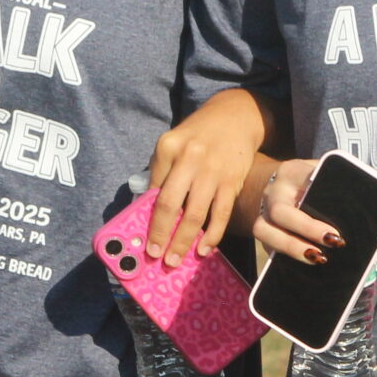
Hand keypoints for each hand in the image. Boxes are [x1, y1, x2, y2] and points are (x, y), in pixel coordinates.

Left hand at [145, 95, 266, 264]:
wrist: (235, 117)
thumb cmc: (199, 135)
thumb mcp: (173, 142)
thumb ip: (161, 170)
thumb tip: (149, 206)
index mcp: (169, 148)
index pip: (154, 188)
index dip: (146, 215)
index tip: (141, 236)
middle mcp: (190, 159)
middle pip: (171, 204)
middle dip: (161, 234)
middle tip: (154, 255)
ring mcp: (212, 172)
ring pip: (195, 214)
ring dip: (183, 241)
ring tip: (175, 259)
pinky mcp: (232, 182)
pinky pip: (220, 214)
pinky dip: (212, 235)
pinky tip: (203, 249)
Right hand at [253, 158, 343, 266]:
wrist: (284, 187)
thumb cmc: (313, 183)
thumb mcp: (324, 175)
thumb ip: (337, 183)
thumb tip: (366, 204)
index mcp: (291, 172)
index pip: (301, 180)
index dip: (316, 198)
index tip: (335, 221)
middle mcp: (273, 192)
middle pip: (280, 211)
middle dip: (307, 228)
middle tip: (334, 241)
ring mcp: (263, 212)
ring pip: (264, 230)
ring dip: (291, 247)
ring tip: (318, 258)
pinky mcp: (262, 232)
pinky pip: (267, 247)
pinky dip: (284, 258)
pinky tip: (305, 265)